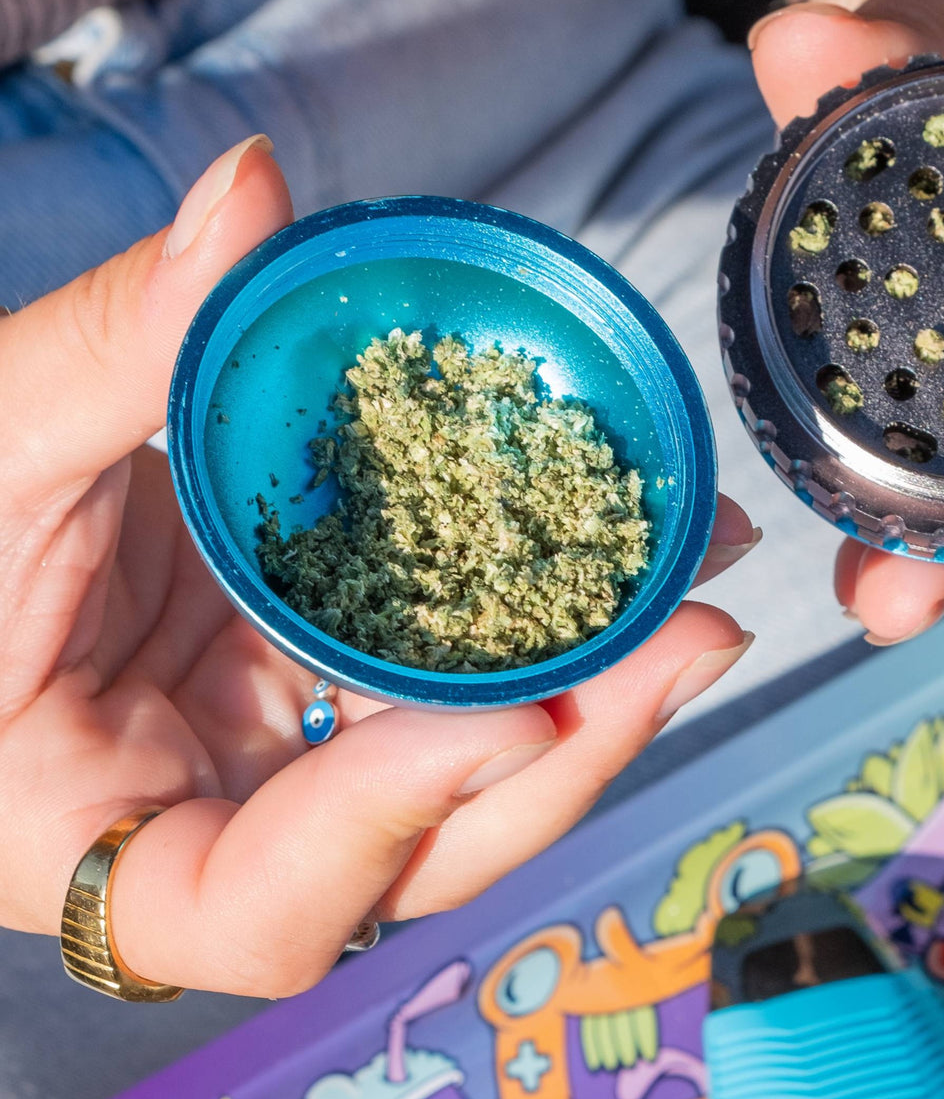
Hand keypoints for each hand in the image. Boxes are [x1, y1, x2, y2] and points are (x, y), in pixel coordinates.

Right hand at [0, 138, 755, 996]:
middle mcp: (208, 812)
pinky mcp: (314, 661)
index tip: (511, 717)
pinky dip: (529, 604)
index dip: (388, 823)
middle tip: (692, 645)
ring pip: (454, 754)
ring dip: (587, 678)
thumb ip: (107, 340)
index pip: (259, 905)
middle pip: (414, 849)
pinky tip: (619, 538)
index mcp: (91, 834)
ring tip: (697, 581)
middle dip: (564, 756)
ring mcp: (276, 737)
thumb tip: (251, 193)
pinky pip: (438, 650)